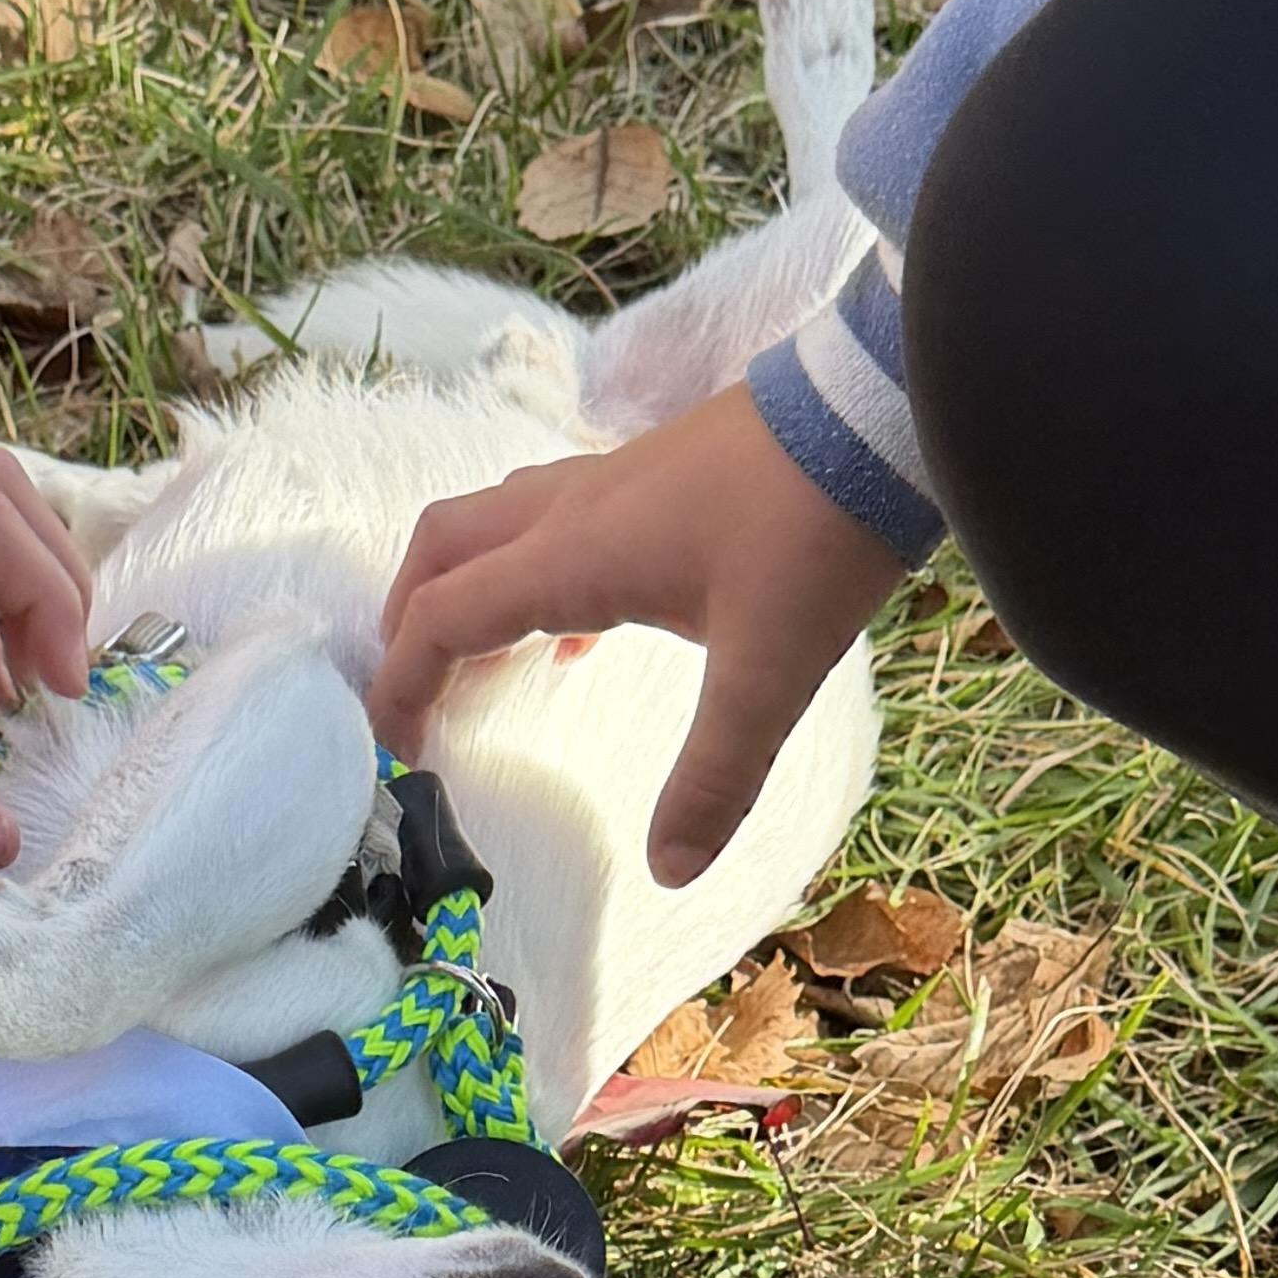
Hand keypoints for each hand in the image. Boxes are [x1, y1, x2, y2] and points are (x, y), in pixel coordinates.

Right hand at [372, 385, 907, 886]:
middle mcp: (573, 507)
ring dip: (463, 585)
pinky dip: (532, 574)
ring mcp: (613, 479)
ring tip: (475, 660)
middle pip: (442, 548)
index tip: (396, 748)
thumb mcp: (772, 668)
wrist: (881, 407)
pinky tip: (580, 631)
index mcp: (575, 555)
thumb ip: (717, 774)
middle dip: (407, 620)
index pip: (444, 615)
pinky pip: (556, 520)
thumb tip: (670, 870)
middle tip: (412, 693)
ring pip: (494, 522)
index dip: (402, 684)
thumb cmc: (817, 528)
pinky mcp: (655, 471)